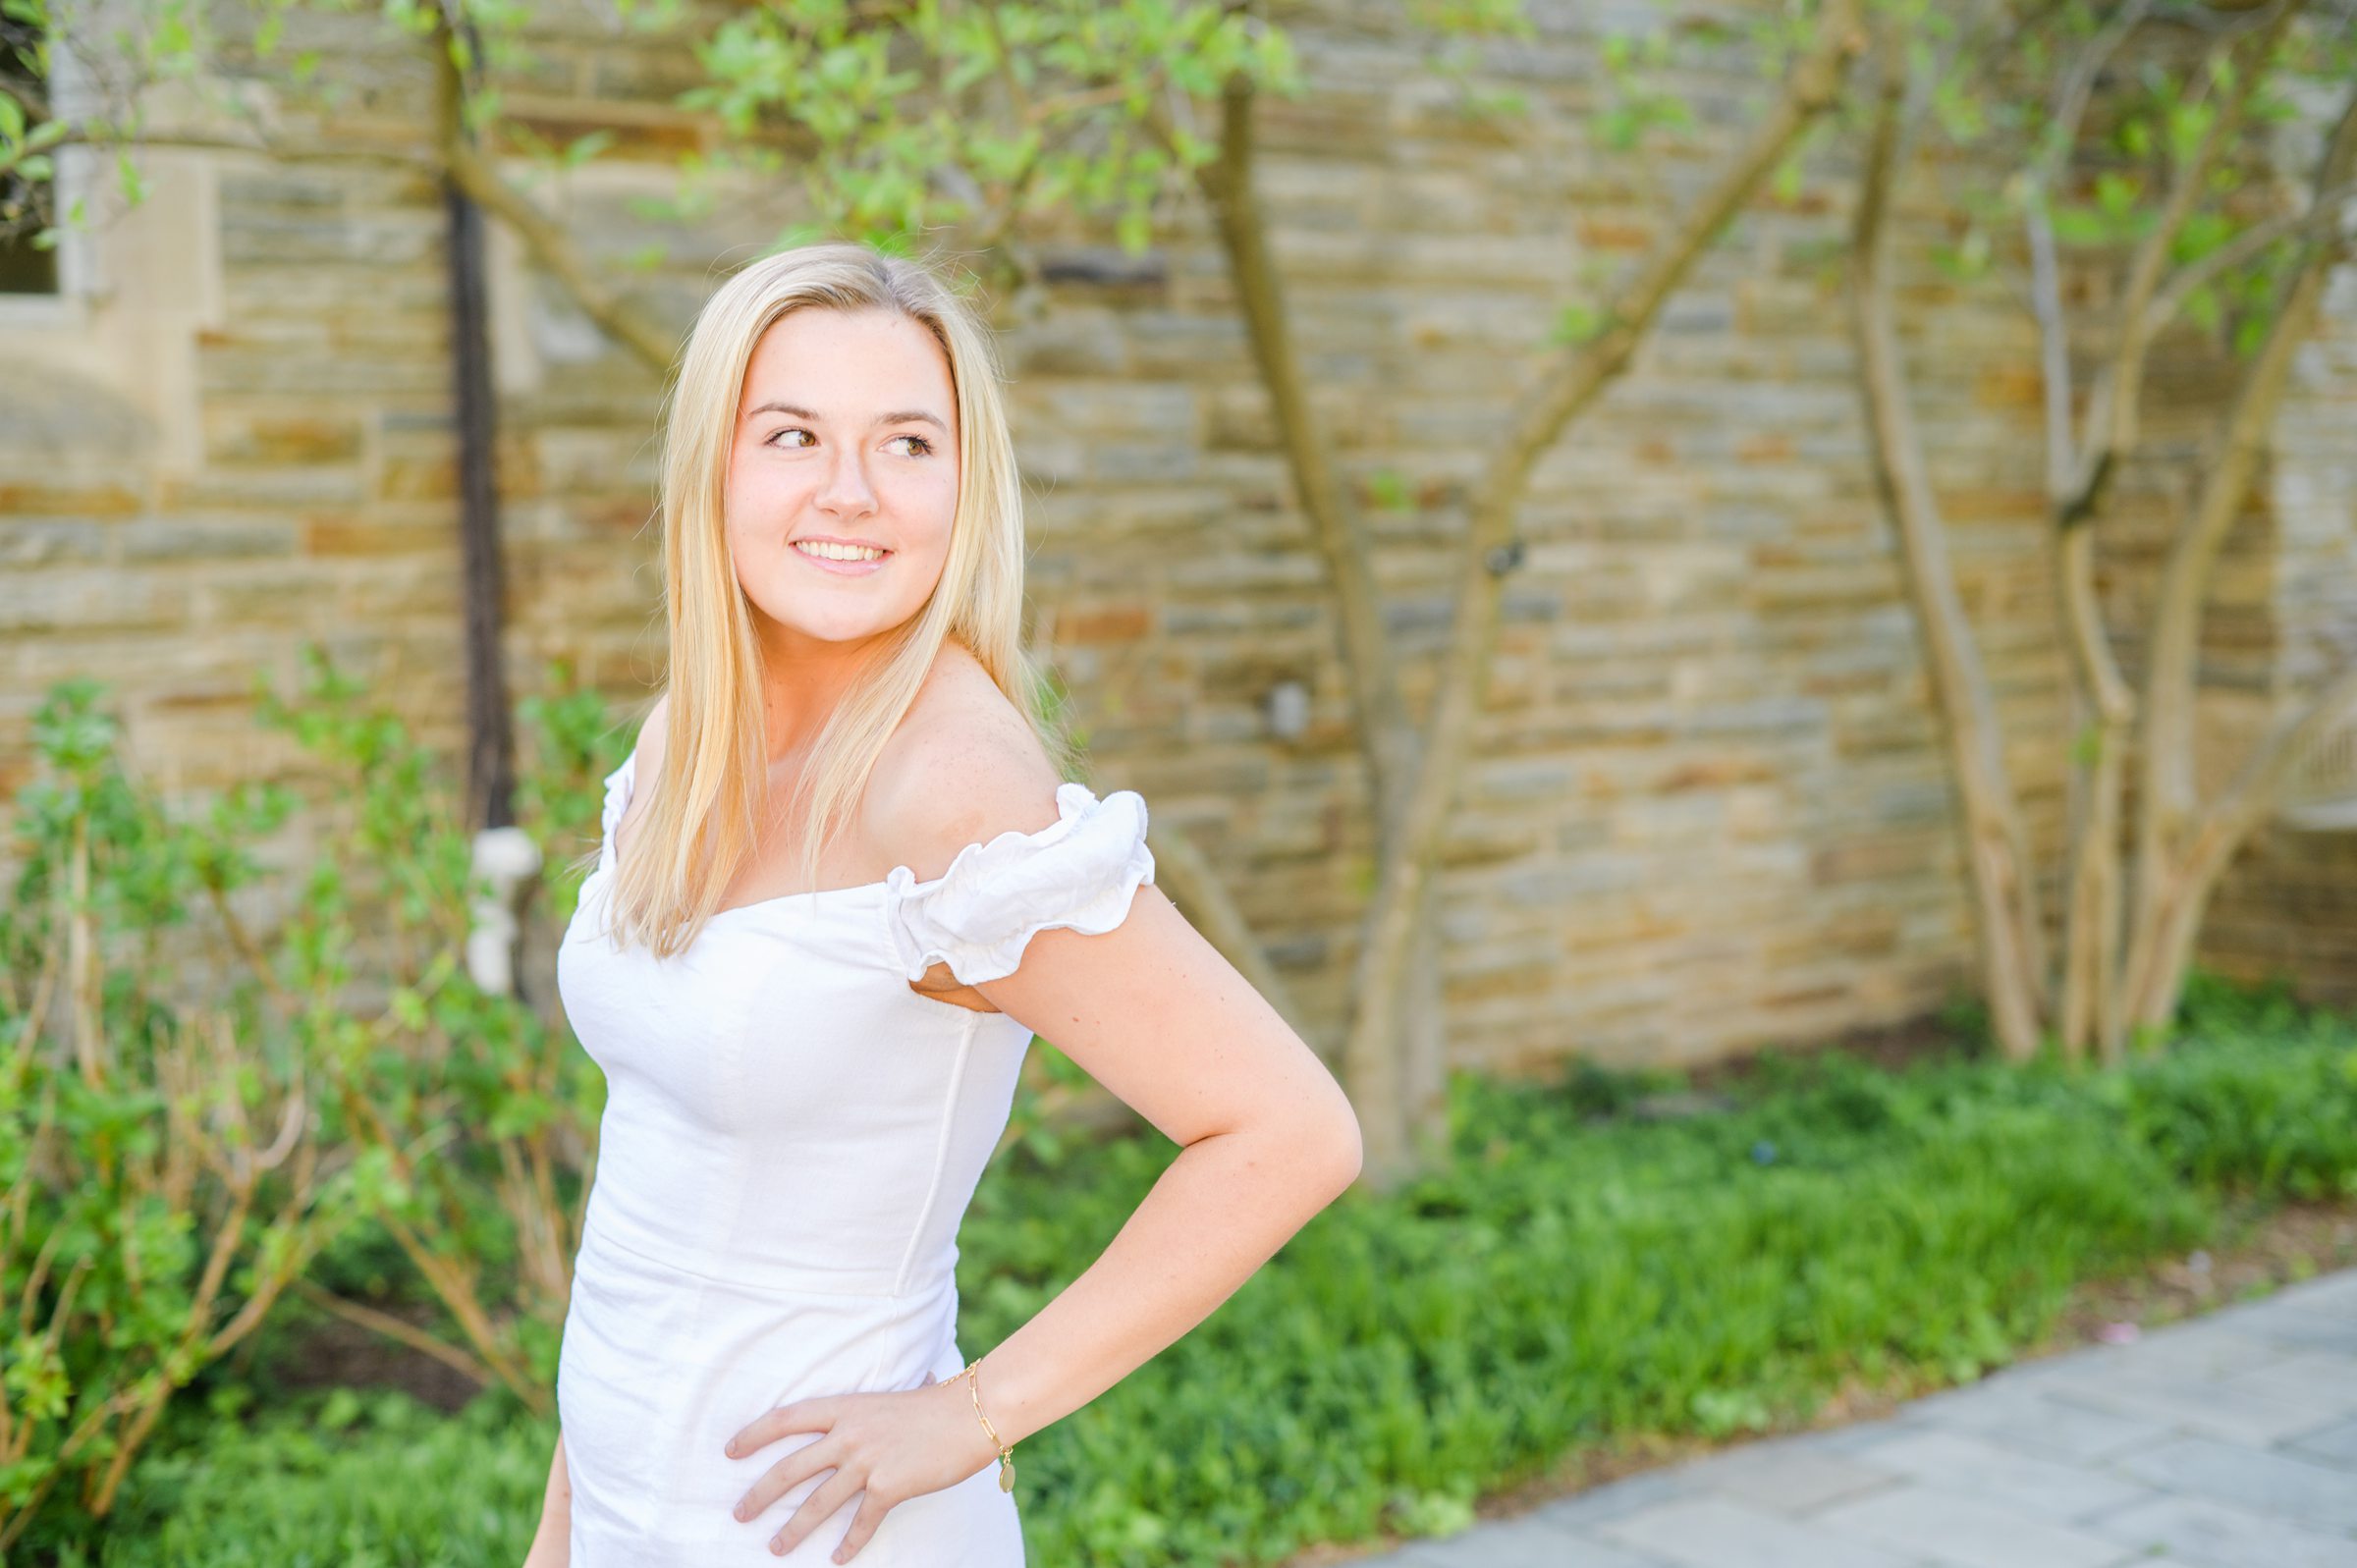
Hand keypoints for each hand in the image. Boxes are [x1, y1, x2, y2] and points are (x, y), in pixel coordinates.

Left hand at [724, 1375, 999, 1561]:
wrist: (973, 1412)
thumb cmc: (941, 1402)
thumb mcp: (898, 1395)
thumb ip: (884, 1404)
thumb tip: (918, 1380)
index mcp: (846, 1407)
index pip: (785, 1419)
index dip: (753, 1435)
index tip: (730, 1450)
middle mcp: (849, 1434)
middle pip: (789, 1468)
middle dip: (759, 1494)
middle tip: (738, 1512)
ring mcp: (867, 1461)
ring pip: (817, 1502)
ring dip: (793, 1529)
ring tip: (775, 1547)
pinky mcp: (889, 1487)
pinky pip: (861, 1522)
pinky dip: (849, 1545)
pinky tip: (838, 1560)